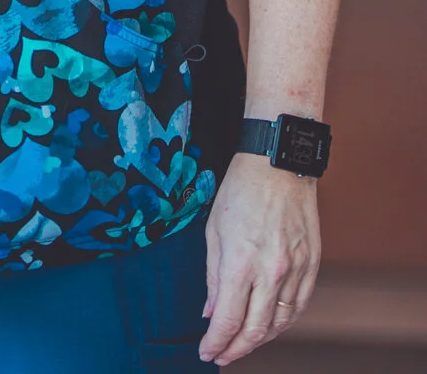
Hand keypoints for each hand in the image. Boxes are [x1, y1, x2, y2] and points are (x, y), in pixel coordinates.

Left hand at [199, 154, 319, 363]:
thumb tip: (211, 312)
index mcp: (241, 262)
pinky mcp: (312, 265)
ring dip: (259, 340)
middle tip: (222, 355)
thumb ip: (213, 276)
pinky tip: (270, 326)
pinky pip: (298, 306)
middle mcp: (271, 272)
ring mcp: (296, 270)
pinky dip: (283, 323)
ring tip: (242, 344)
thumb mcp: (214, 229)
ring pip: (280, 324)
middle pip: (255, 330)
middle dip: (236, 349)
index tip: (206, 352)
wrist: (279, 163)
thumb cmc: (241, 190)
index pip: (227, 320)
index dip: (216, 342)